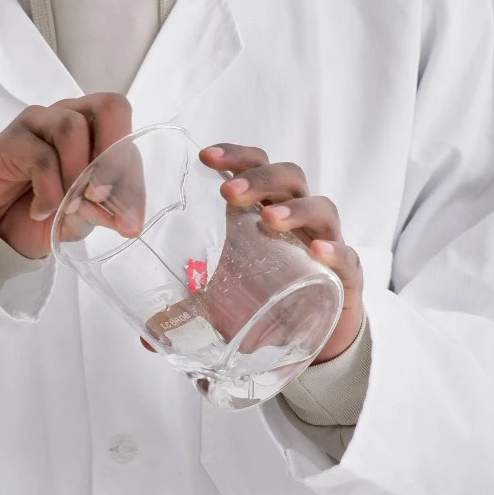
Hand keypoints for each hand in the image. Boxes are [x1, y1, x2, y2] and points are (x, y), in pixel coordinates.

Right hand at [0, 93, 135, 259]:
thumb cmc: (39, 209)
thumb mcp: (80, 219)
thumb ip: (104, 213)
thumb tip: (127, 220)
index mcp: (96, 131)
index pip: (128, 140)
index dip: (133, 183)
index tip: (129, 224)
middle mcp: (71, 116)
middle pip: (111, 106)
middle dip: (114, 157)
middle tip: (101, 197)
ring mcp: (40, 122)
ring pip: (73, 128)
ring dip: (76, 176)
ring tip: (66, 207)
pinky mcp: (11, 137)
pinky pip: (41, 156)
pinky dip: (48, 192)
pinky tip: (41, 210)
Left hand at [196, 143, 363, 362]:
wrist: (320, 339)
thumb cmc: (271, 304)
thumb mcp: (225, 307)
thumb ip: (189, 313)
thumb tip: (146, 337)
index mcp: (265, 213)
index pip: (255, 167)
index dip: (235, 156)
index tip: (205, 156)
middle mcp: (299, 219)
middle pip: (288, 177)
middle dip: (258, 178)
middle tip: (228, 192)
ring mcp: (326, 243)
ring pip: (320, 207)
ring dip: (294, 208)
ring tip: (269, 219)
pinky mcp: (346, 277)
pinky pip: (347, 256)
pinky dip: (334, 250)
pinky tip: (318, 252)